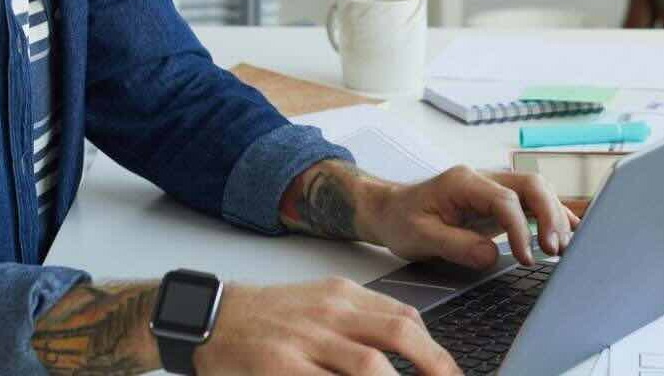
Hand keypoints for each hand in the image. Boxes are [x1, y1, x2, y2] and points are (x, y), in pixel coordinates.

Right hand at [197, 277, 458, 374]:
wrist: (213, 317)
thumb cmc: (270, 315)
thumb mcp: (320, 302)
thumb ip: (360, 319)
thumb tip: (407, 341)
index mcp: (343, 295)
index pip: (403, 315)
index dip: (435, 346)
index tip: (450, 370)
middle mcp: (330, 313)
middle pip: (398, 333)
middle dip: (434, 363)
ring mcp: (306, 340)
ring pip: (369, 366)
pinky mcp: (282, 366)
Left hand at [359, 165, 580, 270]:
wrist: (391, 210)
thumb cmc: (402, 220)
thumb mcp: (420, 236)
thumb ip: (456, 245)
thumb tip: (492, 255)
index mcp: (463, 181)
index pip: (505, 200)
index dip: (521, 229)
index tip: (526, 258)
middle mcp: (483, 179)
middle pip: (530, 185)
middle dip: (549, 215)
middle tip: (554, 250)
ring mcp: (493, 188)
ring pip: (537, 191)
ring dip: (554, 216)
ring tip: (564, 248)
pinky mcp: (498, 202)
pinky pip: (532, 202)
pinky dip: (552, 215)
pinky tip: (568, 231)